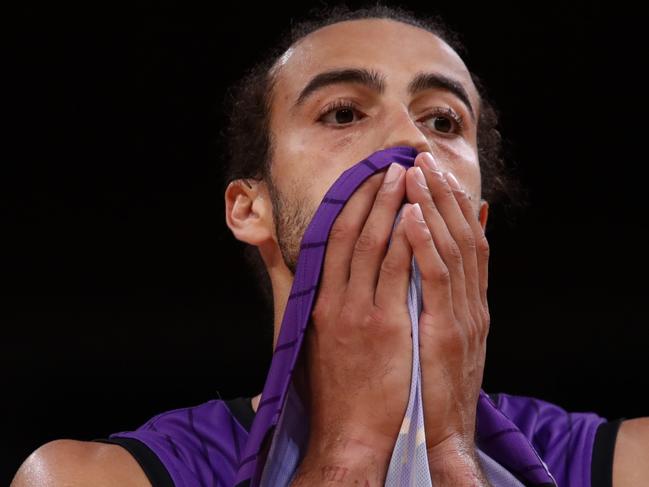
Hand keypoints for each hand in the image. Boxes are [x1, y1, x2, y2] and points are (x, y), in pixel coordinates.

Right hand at [292, 162, 415, 485]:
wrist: (347, 432)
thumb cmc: (333, 387)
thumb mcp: (307, 338)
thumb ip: (300, 297)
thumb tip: (282, 262)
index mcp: (320, 302)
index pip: (332, 240)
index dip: (348, 205)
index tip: (364, 180)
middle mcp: (337, 300)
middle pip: (353, 234)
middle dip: (372, 196)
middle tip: (389, 166)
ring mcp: (361, 312)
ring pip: (375, 246)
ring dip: (392, 208)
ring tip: (407, 178)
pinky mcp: (386, 327)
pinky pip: (398, 273)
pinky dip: (408, 241)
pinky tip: (419, 217)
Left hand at [402, 151, 490, 483]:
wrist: (438, 431)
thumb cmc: (429, 382)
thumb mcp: (437, 334)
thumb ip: (435, 297)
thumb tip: (423, 264)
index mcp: (467, 300)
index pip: (463, 238)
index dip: (448, 201)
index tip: (429, 170)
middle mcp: (470, 301)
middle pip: (460, 233)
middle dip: (441, 193)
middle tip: (422, 156)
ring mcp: (461, 314)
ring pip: (450, 247)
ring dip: (433, 207)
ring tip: (416, 172)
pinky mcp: (446, 331)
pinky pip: (436, 279)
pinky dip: (427, 244)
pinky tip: (413, 216)